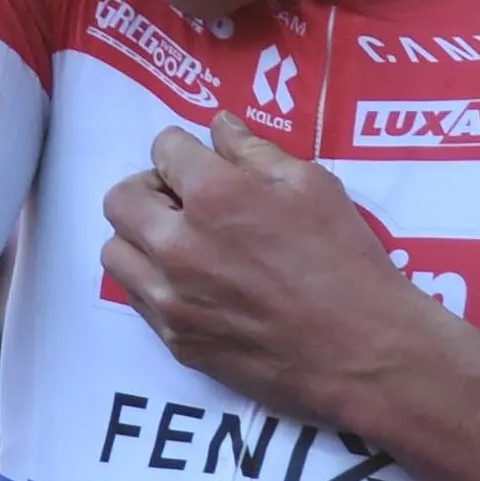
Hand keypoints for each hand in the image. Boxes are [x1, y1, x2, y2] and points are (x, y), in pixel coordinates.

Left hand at [100, 113, 434, 427]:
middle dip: (150, 189)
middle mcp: (177, 247)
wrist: (363, 352)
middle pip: (120, 200)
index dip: (184, 149)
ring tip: (182, 242)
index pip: (163, 148)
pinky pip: (138, 298)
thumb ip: (255, 151)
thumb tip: (220, 128)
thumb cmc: (346, 263)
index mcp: (213, 196)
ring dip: (141, 237)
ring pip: (116, 252)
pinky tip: (195, 281)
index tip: (200, 161)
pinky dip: (154, 280)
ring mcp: (172, 299)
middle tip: (184, 199)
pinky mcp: (176, 340)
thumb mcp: (313, 186)